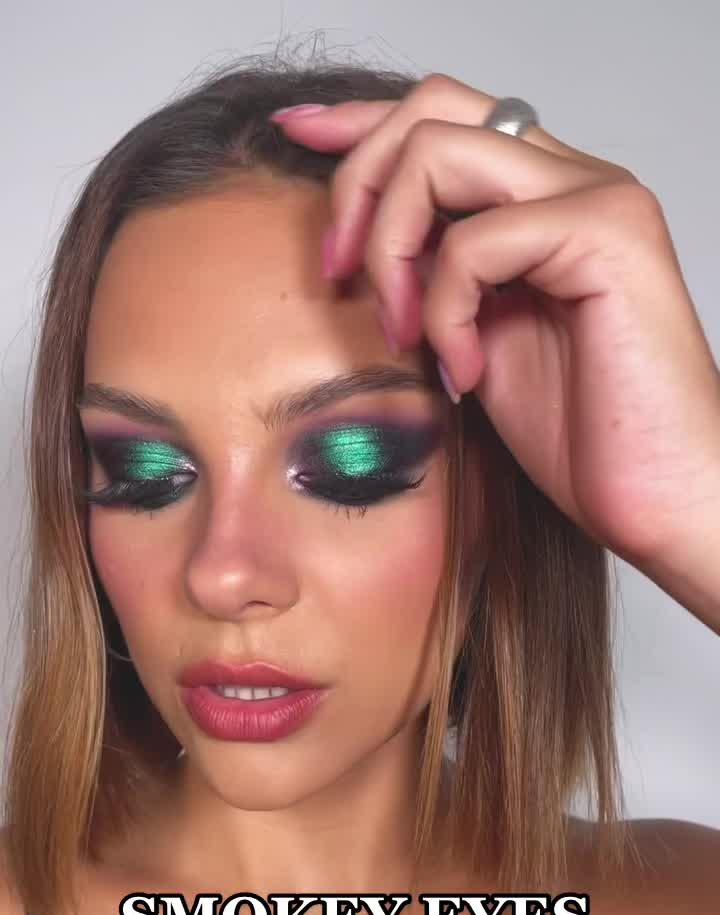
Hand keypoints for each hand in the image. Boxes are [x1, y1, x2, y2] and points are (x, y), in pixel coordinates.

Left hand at [271, 74, 719, 570]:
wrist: (658, 500)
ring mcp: (597, 197)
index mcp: (546, 199)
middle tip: (337, 273)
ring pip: (438, 152)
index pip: (444, 118)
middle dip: (357, 184)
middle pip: (431, 108)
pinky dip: (446, 309)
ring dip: (390, 246)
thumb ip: (436, 280)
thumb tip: (360, 249)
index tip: (295, 138)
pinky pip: (474, 240)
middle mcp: (575, 179)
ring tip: (405, 334)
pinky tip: (466, 371)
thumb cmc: (585, 438)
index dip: (360, 122)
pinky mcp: (607, 234)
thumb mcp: (476, 342)